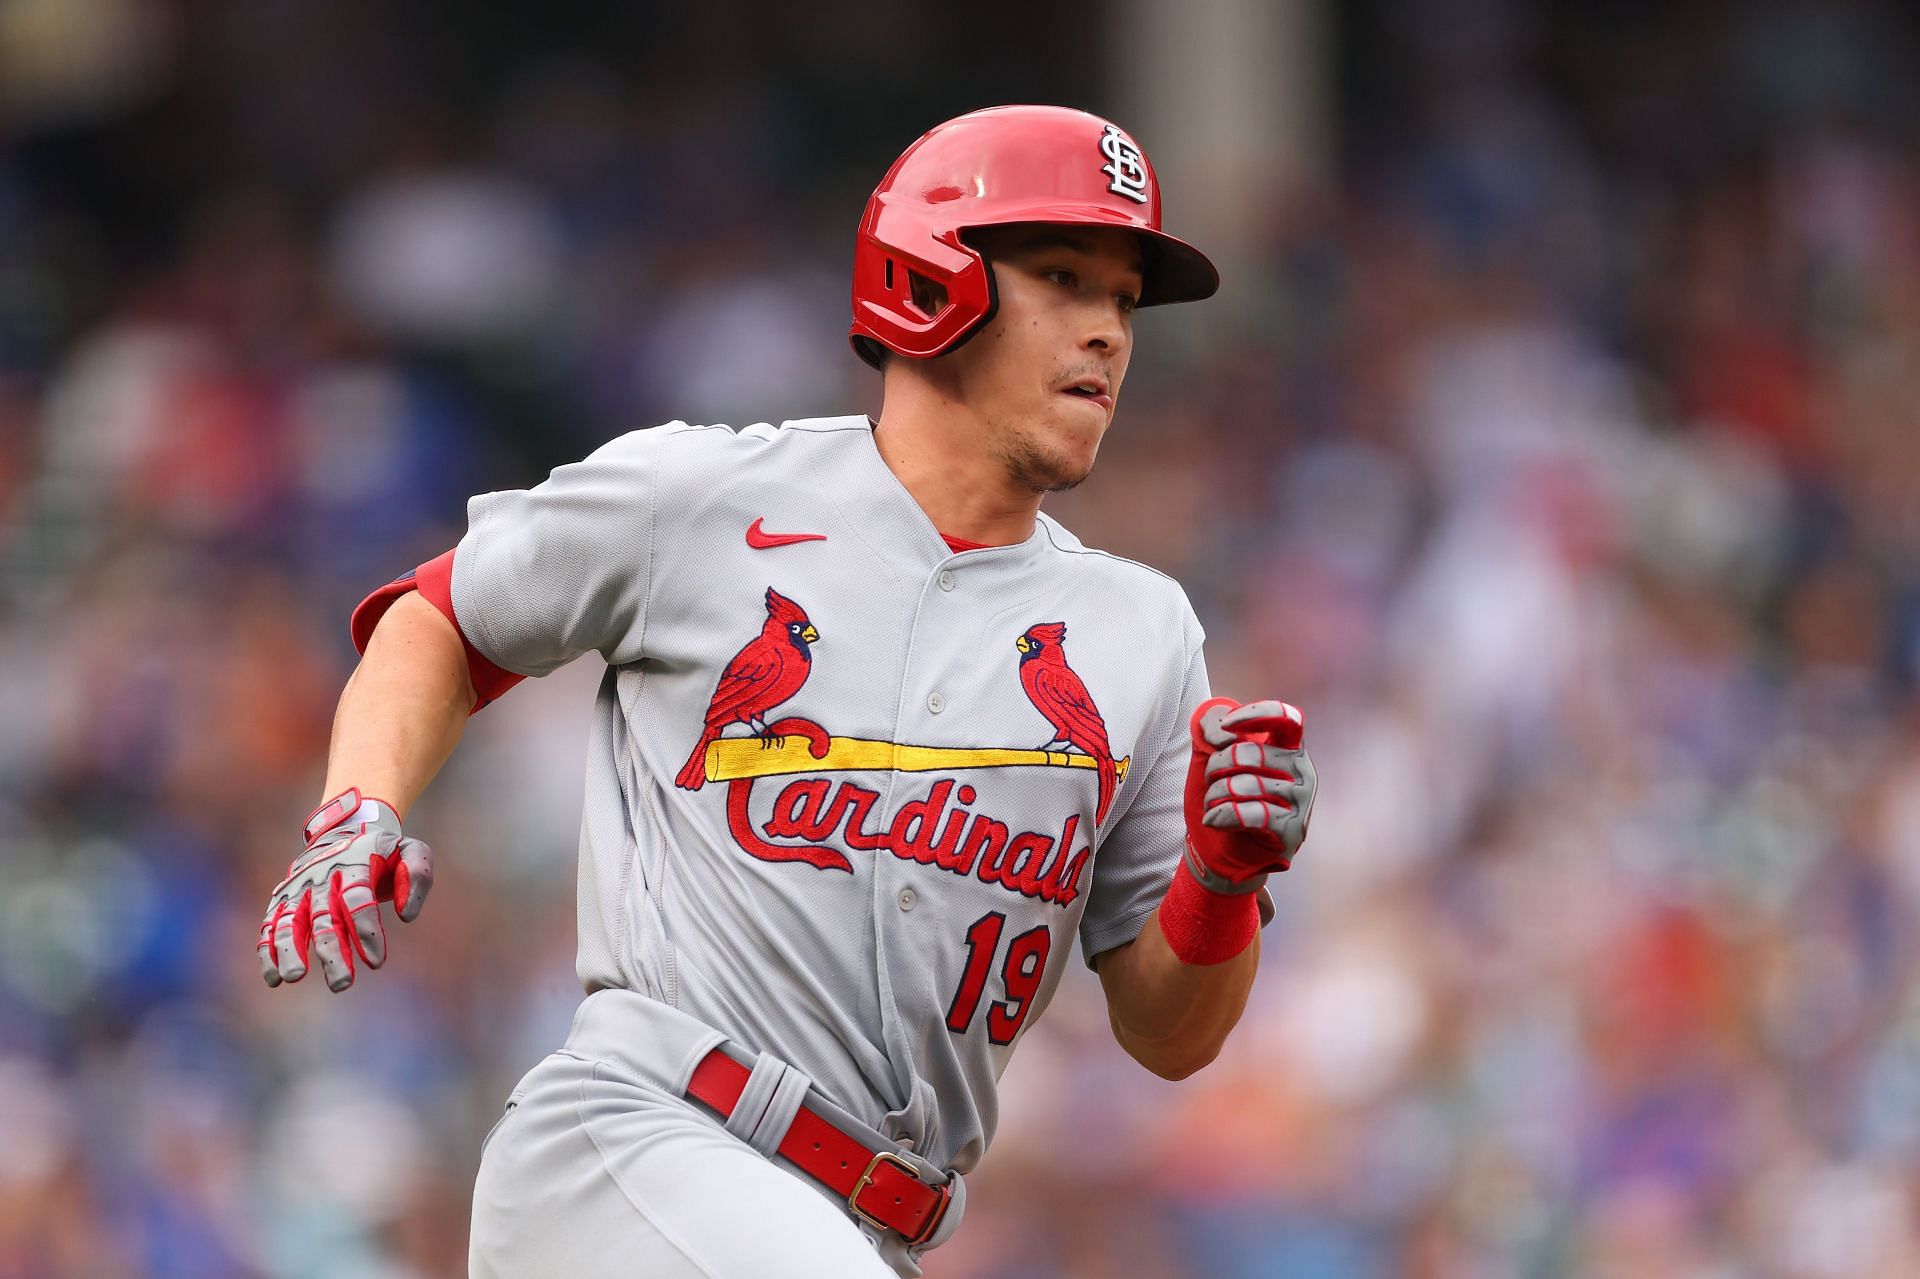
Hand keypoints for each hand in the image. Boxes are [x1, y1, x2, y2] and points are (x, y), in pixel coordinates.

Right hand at [258, 789, 432, 991]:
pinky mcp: (283, 899)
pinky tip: (274, 978)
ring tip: (294, 977)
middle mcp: (323, 876)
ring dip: (290, 950)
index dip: (365, 930)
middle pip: (324, 917)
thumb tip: (405, 914)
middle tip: (342, 984)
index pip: (357, 899)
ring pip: (290, 921)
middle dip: (332, 951)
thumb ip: (417, 874)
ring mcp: (300, 888)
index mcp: (355, 864)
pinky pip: (271, 925)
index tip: (375, 962)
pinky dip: (268, 950)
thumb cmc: (384, 851)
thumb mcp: (410, 850)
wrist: (346, 828)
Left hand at [1182, 697, 1316, 891]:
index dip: (1255, 715)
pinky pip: (1253, 814)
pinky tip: (1213, 820)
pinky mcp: (1292, 830)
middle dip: (1216, 765)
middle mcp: (1302, 772)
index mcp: (1290, 748)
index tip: (1226, 726)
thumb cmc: (1225, 800)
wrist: (1225, 851)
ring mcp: (1301, 802)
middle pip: (1250, 753)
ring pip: (1246, 785)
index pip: (1286, 717)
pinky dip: (1224, 815)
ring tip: (1210, 804)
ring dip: (1215, 795)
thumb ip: (1212, 731)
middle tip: (1209, 781)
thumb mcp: (1213, 760)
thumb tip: (1220, 729)